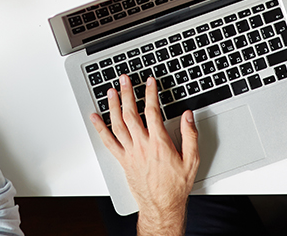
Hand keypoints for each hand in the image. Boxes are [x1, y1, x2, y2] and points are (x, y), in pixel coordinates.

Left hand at [90, 74, 198, 233]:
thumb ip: (190, 136)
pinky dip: (100, 128)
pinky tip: (94, 118)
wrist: (162, 206)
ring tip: (111, 91)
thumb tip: (188, 116)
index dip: (150, 94)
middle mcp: (142, 146)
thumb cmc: (176, 186)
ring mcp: (130, 153)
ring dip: (113, 106)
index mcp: (159, 143)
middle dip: (127, 93)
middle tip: (124, 79)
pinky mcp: (123, 160)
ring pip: (118, 124)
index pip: (152, 111)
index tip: (149, 82)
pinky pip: (108, 142)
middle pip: (131, 113)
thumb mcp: (192, 160)